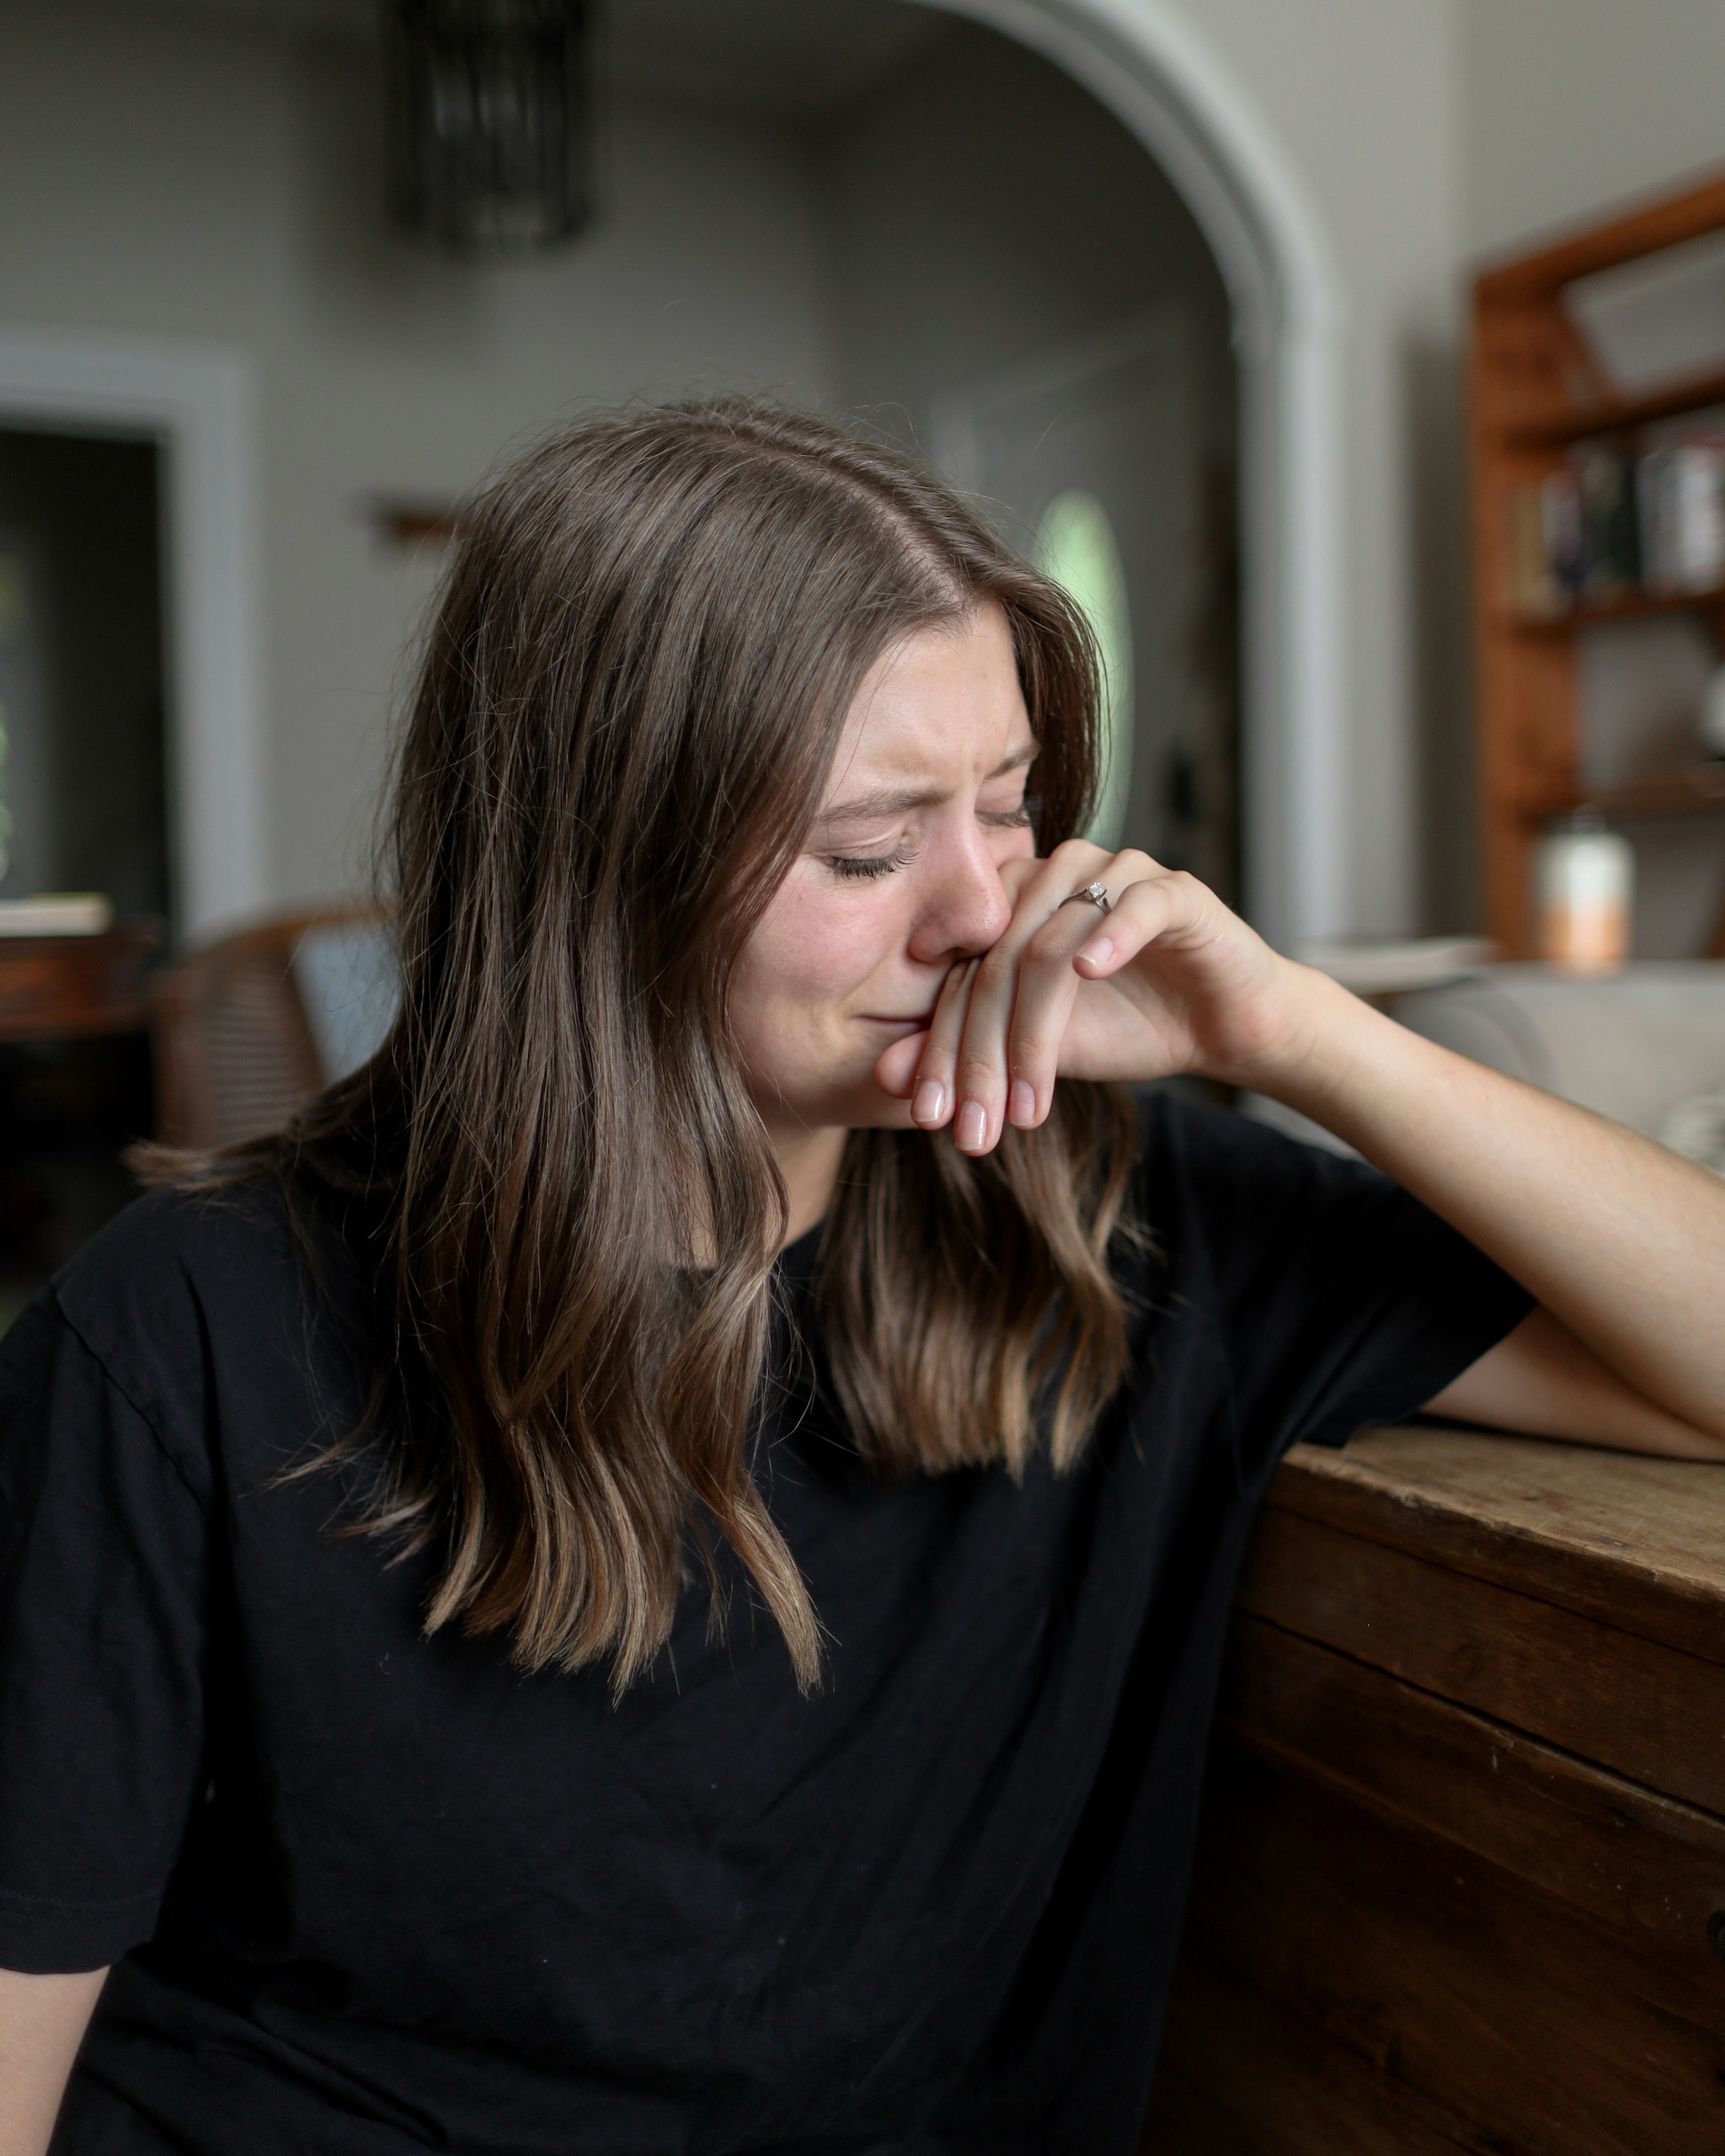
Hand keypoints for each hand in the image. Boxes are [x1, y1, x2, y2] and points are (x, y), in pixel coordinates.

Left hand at [873, 841, 1307, 1153]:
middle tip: (976, 1130)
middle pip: (995, 964)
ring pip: (1049, 945)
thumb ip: (971, 1050)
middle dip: (982, 1058)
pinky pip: (1134, 904)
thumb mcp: (1038, 1050)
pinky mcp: (1173, 890)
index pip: (959, 976)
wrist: (1224, 1025)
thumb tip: (885, 1076)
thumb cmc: (1127, 1026)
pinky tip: (1091, 973)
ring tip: (1029, 1106)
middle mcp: (1053, 878)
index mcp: (1011, 907)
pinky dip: (1111, 936)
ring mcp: (1113, 875)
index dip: (942, 1051)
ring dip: (1035, 1034)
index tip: (931, 1120)